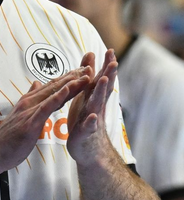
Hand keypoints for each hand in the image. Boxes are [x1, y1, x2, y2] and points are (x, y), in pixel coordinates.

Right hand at [0, 66, 91, 170]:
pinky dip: (58, 96)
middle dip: (72, 77)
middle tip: (88, 68)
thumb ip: (30, 100)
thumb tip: (35, 84)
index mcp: (28, 102)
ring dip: (70, 83)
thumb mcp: (20, 116)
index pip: (50, 88)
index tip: (80, 72)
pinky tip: (68, 89)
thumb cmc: (6, 140)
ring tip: (85, 75)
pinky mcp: (31, 121)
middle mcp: (29, 103)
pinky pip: (47, 106)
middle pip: (54, 87)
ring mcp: (29, 111)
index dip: (66, 79)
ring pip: (53, 93)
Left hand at [67, 50, 117, 164]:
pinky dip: (91, 121)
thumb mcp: (86, 95)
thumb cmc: (85, 118)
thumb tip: (90, 54)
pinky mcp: (85, 133)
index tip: (110, 50)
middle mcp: (95, 106)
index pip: (101, 78)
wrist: (88, 149)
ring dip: (101, 92)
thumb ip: (88, 76)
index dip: (106, 65)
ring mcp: (92, 119)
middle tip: (113, 61)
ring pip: (97, 104)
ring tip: (104, 80)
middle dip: (108, 74)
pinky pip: (88, 126)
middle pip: (103, 88)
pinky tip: (92, 117)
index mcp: (93, 97)